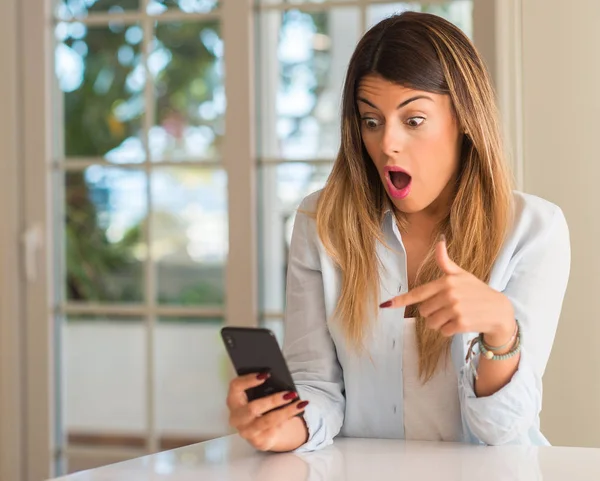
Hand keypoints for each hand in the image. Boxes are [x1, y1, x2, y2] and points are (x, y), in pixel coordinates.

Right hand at [226, 373, 308, 451]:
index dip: (248, 380)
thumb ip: (262, 389)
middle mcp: (236, 417)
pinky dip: (288, 418)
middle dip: (273, 400)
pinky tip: (298, 412)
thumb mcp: (257, 397)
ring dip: (286, 411)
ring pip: (267, 421)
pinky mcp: (258, 441)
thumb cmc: (259, 408)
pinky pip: (275, 429)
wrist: (261, 432)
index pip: (235, 386)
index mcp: (233, 400)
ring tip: (300, 403)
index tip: (265, 375)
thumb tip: (280, 381)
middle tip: (290, 393)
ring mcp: (246, 431)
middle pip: (253, 408)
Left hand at [380, 237, 514, 341]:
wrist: (499, 310)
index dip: (401, 300)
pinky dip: (448, 330)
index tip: (386, 304)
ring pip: (431, 323)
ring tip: (453, 316)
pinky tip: (460, 323)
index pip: (418, 293)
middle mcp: (450, 294)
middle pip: (423, 311)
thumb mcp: (462, 274)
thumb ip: (445, 262)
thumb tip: (439, 241)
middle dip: (432, 313)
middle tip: (448, 308)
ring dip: (439, 323)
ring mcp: (456, 309)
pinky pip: (442, 331)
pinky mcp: (461, 323)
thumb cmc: (477, 291)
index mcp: (446, 281)